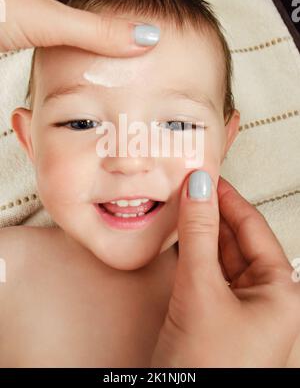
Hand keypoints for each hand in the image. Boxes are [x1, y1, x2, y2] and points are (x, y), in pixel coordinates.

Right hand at [151, 171, 299, 366]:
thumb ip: (197, 234)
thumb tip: (198, 186)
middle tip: (188, 186)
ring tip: (181, 206)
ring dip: (201, 233)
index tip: (206, 174)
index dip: (228, 198)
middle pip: (238, 241)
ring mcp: (242, 309)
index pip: (254, 229)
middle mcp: (267, 299)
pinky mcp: (218, 317)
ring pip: (221, 257)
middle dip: (213, 213)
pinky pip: (209, 275)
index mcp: (282, 292)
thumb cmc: (206, 366)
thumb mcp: (200, 290)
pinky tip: (179, 238)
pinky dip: (193, 255)